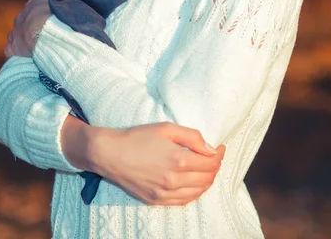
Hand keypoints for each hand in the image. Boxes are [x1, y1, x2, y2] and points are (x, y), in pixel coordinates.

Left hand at [4, 0, 50, 58]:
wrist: (44, 30)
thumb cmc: (53, 15)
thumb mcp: (55, 1)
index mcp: (32, 5)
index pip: (32, 9)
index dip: (38, 16)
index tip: (44, 21)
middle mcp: (20, 18)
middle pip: (22, 22)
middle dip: (28, 28)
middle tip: (40, 35)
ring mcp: (14, 33)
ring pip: (14, 36)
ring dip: (21, 40)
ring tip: (32, 46)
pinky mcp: (12, 48)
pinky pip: (10, 51)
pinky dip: (15, 53)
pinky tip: (23, 56)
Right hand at [89, 122, 225, 205]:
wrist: (110, 154)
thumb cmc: (137, 137)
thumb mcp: (166, 128)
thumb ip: (192, 137)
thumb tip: (211, 148)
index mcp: (178, 159)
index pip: (210, 162)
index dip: (219, 154)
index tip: (220, 147)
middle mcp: (174, 180)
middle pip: (207, 178)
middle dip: (215, 167)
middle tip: (215, 156)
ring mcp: (165, 193)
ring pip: (198, 192)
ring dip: (207, 180)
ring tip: (207, 169)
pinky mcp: (156, 200)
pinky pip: (184, 201)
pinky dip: (195, 193)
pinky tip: (194, 183)